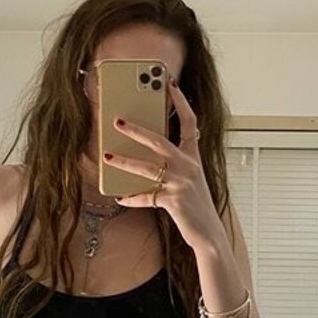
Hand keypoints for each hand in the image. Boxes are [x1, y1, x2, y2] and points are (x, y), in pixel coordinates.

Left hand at [103, 80, 222, 251]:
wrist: (209, 233)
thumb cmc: (196, 205)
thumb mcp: (188, 180)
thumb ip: (172, 165)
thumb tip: (142, 154)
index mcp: (194, 157)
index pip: (190, 122)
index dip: (181, 102)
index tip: (170, 84)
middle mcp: (189, 166)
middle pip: (160, 141)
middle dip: (137, 130)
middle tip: (117, 121)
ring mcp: (181, 183)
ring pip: (147, 168)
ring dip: (124, 162)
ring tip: (107, 156)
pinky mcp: (173, 201)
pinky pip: (146, 197)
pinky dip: (132, 198)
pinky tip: (120, 197)